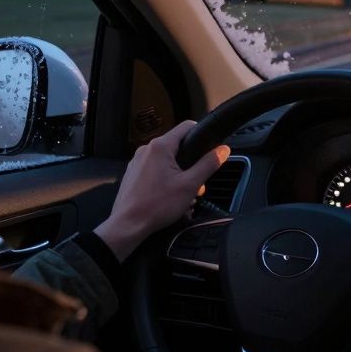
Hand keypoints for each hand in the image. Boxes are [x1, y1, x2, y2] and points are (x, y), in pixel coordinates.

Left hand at [95, 120, 228, 260]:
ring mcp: (137, 162)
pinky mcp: (133, 174)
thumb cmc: (157, 205)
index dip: (202, 135)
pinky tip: (169, 197)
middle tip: (197, 183)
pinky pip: (155, 171)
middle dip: (191, 164)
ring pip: (166, 160)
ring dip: (179, 174)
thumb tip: (223, 150)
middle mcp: (146, 149)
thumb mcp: (190, 185)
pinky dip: (165, 180)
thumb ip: (208, 164)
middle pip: (177, 147)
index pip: (187, 127)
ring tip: (183, 195)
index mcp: (160, 146)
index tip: (210, 149)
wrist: (128, 225)